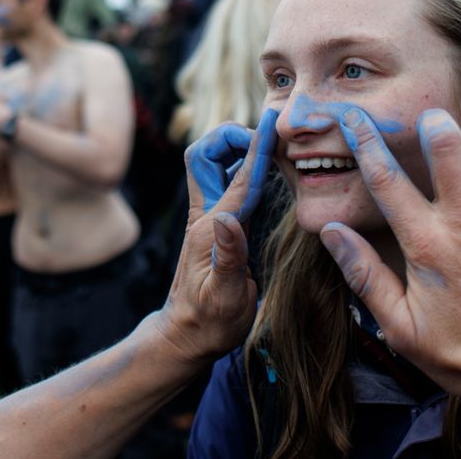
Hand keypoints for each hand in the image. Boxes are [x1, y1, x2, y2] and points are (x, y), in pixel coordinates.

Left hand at [153, 108, 278, 363]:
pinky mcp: (220, 225)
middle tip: (265, 137)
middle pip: (206, 152)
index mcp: (210, 227)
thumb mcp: (223, 296)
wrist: (188, 335)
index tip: (272, 124)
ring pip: (214, 164)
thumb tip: (228, 219)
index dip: (256, 149)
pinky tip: (268, 171)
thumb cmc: (209, 321)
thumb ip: (228, 258)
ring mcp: (212, 217)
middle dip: (231, 135)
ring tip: (270, 145)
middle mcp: (208, 214)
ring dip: (237, 147)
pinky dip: (245, 166)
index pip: (238, 178)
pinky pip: (229, 182)